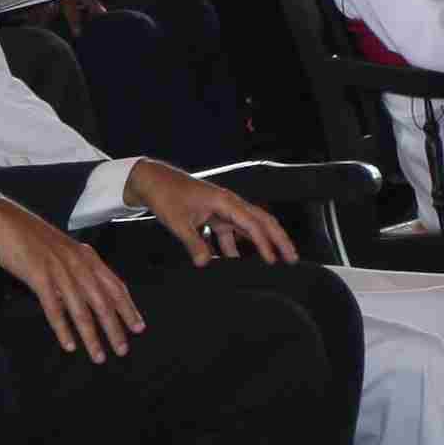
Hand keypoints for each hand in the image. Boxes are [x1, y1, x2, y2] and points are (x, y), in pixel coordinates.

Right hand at [0, 198, 141, 359]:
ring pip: (81, 310)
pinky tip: (69, 345)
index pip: (114, 286)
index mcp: (87, 256)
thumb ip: (79, 271)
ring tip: (98, 355)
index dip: (128, 308)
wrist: (5, 222)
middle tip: (122, 350)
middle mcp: (78, 263)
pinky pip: (54, 309)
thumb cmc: (33, 239)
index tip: (138, 327)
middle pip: (102, 301)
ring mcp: (59, 270)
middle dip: (114, 328)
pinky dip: (63, 329)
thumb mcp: (64, 252)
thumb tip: (90, 297)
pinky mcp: (39, 277)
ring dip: (91, 336)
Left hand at [127, 163, 296, 263]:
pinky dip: (233, 246)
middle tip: (292, 259)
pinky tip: (232, 262)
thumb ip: (194, 243)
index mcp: (225, 202)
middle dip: (278, 240)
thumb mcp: (178, 222)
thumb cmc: (166, 195)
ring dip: (259, 244)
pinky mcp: (213, 214)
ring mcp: (221, 209)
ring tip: (270, 262)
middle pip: (261, 222)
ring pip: (247, 228)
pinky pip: (229, 232)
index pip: (253, 224)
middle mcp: (228, 204)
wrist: (151, 181)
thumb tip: (205, 263)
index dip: (265, 243)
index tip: (274, 260)